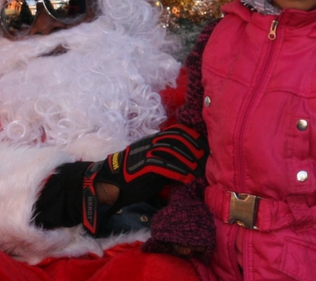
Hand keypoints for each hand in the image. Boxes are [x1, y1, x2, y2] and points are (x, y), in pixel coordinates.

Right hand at [81, 125, 206, 234]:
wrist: (111, 184)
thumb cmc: (132, 177)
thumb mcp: (152, 166)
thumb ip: (167, 164)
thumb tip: (186, 168)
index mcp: (152, 141)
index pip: (175, 132)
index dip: (191, 136)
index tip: (203, 144)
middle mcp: (150, 144)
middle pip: (176, 140)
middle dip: (192, 147)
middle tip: (204, 156)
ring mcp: (145, 154)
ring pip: (171, 151)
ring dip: (187, 160)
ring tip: (198, 169)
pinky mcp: (143, 166)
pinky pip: (163, 166)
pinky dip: (177, 171)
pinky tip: (187, 177)